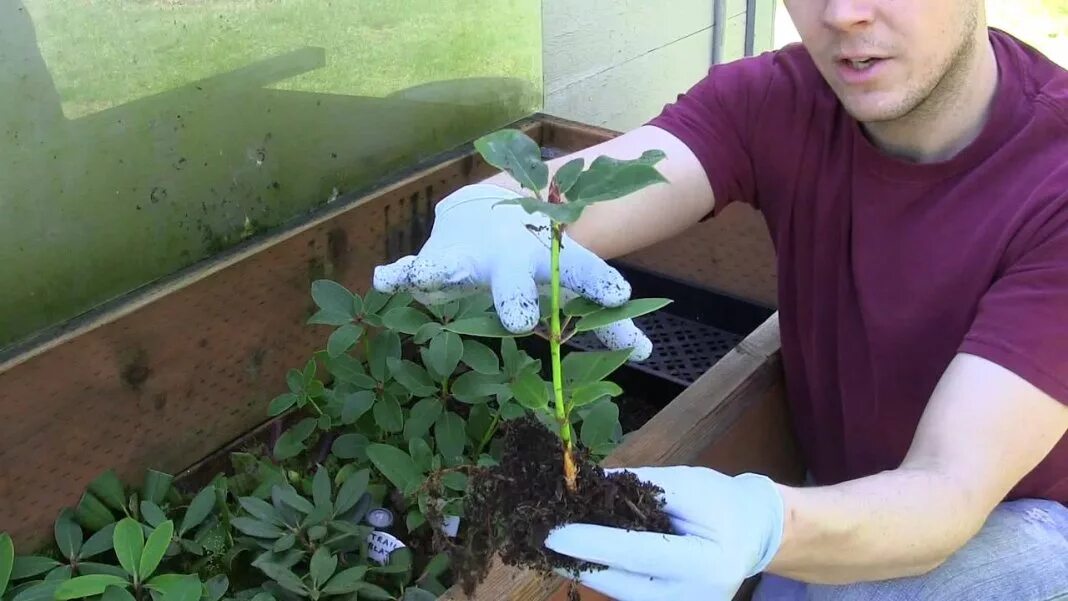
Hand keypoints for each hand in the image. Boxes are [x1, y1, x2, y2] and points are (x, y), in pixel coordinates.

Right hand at [373, 183, 653, 359]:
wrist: (486, 214)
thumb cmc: (536, 265)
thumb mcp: (570, 287)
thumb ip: (607, 324)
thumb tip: (648, 355)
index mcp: (551, 263)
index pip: (580, 272)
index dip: (597, 283)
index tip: (618, 295)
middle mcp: (510, 257)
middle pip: (515, 276)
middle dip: (516, 295)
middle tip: (519, 319)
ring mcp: (470, 256)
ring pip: (458, 265)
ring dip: (443, 272)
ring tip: (429, 277)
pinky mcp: (435, 259)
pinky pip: (413, 267)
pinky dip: (400, 273)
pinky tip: (385, 281)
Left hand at [544, 466, 784, 599]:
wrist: (755, 531)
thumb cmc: (721, 501)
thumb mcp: (684, 483)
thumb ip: (636, 487)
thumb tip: (585, 485)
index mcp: (705, 564)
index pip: (635, 554)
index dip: (590, 542)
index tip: (552, 532)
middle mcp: (693, 598)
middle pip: (620, 584)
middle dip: (577, 562)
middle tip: (541, 540)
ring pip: (620, 593)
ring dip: (586, 569)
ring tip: (554, 545)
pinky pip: (629, 593)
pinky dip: (604, 573)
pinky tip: (580, 555)